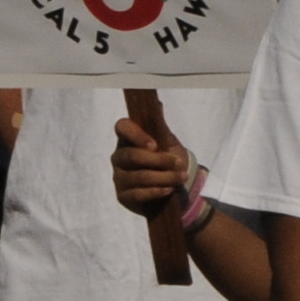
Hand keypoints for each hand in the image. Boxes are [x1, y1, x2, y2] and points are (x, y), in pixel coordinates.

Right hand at [110, 106, 192, 221]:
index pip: (122, 128)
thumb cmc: (167, 162)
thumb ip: (161, 128)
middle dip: (158, 161)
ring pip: (137, 176)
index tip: (155, 145)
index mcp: (128, 139)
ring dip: (163, 177)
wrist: (172, 189)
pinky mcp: (123, 195)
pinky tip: (168, 190)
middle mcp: (119, 157)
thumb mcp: (168, 144)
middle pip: (131, 156)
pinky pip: (137, 194)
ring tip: (180, 178)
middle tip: (179, 164)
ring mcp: (119, 177)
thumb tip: (158, 105)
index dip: (136, 135)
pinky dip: (156, 191)